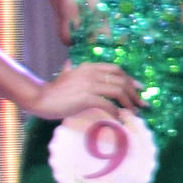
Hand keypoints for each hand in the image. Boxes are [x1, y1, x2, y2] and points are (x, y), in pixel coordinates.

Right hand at [25, 61, 141, 123]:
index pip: (116, 70)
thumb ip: (69, 69)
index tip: (139, 88)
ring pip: (118, 92)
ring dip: (129, 103)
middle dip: (134, 93)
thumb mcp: (64, 75)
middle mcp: (91, 73)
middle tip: (142, 104)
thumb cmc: (53, 90)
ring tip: (134, 112)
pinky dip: (116, 112)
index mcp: (89, 67)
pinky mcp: (86, 98)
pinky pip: (108, 105)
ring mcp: (89, 85)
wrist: (40, 98)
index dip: (130, 79)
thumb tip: (68, 63)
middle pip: (121, 81)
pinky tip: (119, 118)